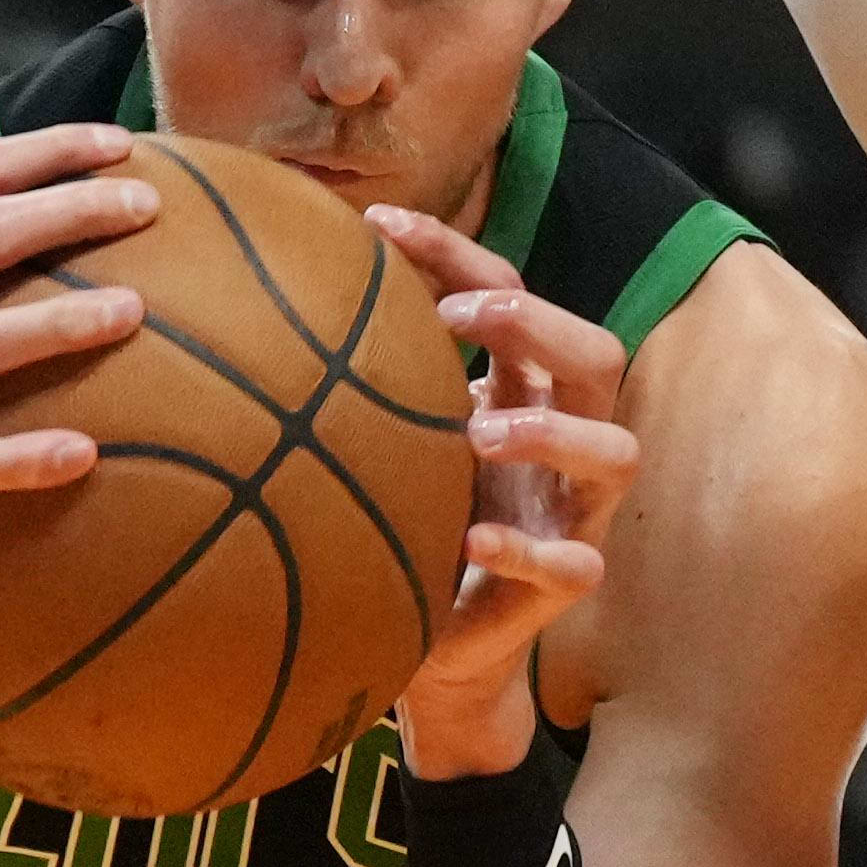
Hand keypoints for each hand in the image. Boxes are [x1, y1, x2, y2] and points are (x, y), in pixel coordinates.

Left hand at [366, 206, 637, 778]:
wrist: (433, 641)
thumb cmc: (410, 517)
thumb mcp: (386, 438)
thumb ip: (359, 379)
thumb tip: (251, 297)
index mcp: (519, 390)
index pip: (508, 293)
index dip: (455, 253)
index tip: (379, 225)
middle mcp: (561, 442)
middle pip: (596, 354)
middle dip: (538, 321)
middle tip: (461, 314)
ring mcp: (573, 512)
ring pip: (615, 452)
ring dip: (553, 431)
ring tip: (481, 432)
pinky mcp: (564, 582)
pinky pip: (571, 564)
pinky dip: (527, 548)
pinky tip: (473, 539)